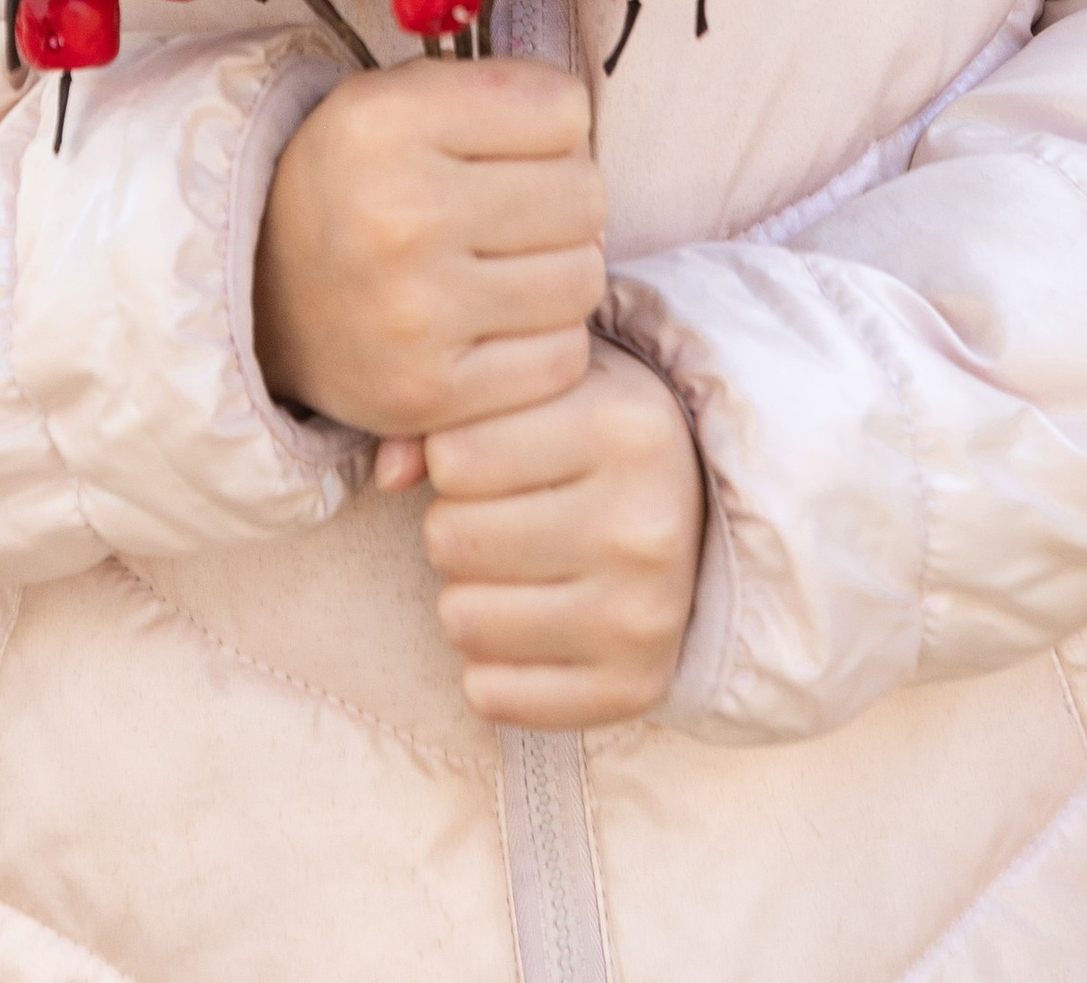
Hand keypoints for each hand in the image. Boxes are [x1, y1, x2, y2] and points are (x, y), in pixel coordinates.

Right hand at [253, 56, 603, 440]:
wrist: (258, 293)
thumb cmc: (356, 182)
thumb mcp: (399, 98)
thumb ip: (502, 92)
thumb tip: (590, 146)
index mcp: (386, 122)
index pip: (564, 111)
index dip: (553, 126)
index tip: (512, 145)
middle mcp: (399, 216)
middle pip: (584, 196)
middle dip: (563, 199)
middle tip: (514, 212)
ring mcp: (415, 315)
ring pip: (583, 278)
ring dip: (561, 270)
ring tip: (506, 264)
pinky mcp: (430, 395)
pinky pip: (562, 359)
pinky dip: (546, 340)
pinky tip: (500, 321)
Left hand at [421, 340, 705, 727]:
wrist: (698, 517)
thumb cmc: (591, 435)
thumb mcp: (538, 390)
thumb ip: (452, 409)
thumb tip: (388, 474)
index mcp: (625, 425)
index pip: (452, 454)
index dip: (450, 456)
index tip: (488, 456)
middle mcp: (644, 522)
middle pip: (449, 537)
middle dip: (454, 524)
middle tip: (499, 517)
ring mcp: (642, 614)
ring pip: (460, 618)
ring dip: (465, 594)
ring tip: (508, 568)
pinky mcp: (633, 688)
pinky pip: (490, 696)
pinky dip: (488, 667)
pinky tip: (524, 628)